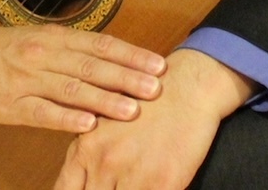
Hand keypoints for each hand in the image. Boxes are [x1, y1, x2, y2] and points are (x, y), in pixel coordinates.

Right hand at [0, 20, 165, 132]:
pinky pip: (42, 111)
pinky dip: (66, 117)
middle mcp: (45, 54)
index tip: (158, 64)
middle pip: (92, 66)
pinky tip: (87, 124)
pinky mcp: (11, 103)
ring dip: (104, 99)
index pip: (101, 45)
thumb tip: (117, 63)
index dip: (131, 55)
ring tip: (131, 110)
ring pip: (71, 88)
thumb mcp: (43, 41)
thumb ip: (76, 52)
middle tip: (155, 88)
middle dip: (126, 77)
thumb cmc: (7, 50)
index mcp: (56, 38)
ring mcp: (27, 79)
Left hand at [52, 48, 255, 189]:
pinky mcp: (163, 184)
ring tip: (135, 183)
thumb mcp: (105, 120)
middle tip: (115, 186)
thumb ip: (88, 153)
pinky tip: (152, 187)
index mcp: (85, 148)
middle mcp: (105, 164)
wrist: (187, 87)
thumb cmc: (148, 100)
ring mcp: (133, 176)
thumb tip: (79, 179)